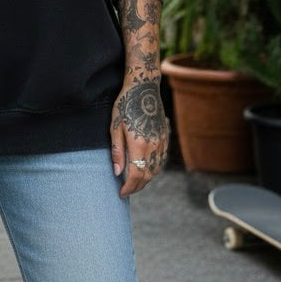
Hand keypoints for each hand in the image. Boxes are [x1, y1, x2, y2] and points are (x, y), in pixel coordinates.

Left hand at [110, 78, 168, 196]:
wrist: (144, 88)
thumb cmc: (125, 105)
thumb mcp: (115, 126)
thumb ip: (117, 151)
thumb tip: (117, 172)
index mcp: (139, 144)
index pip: (136, 175)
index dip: (129, 187)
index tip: (121, 193)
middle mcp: (153, 145)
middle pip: (147, 175)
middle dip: (137, 187)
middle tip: (126, 191)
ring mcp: (162, 141)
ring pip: (156, 169)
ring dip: (146, 179)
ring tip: (135, 182)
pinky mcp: (165, 137)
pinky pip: (161, 159)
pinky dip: (154, 169)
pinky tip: (146, 169)